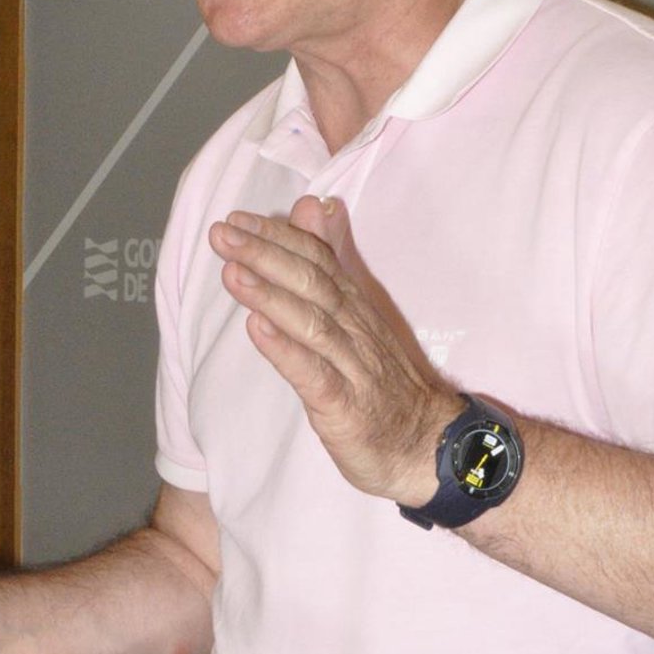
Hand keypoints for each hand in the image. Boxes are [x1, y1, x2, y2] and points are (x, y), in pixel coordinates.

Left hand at [209, 195, 459, 502]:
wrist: (430, 446)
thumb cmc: (387, 386)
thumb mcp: (360, 320)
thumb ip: (333, 264)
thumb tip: (312, 207)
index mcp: (357, 308)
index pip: (318, 260)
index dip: (278, 237)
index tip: (237, 218)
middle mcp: (356, 330)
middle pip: (311, 283)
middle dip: (265, 255)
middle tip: (223, 233)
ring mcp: (354, 368)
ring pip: (312, 323)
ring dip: (270, 296)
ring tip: (231, 272)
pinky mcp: (347, 408)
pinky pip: (315, 374)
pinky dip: (286, 350)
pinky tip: (257, 330)